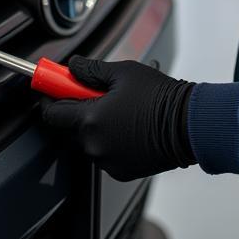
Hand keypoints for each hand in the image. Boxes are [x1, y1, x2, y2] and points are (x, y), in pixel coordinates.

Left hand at [40, 57, 195, 181]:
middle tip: (99, 94)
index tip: (51, 88)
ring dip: (97, 126)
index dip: (49, 97)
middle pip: (72, 127)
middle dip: (80, 110)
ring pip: (90, 141)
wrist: (188, 125)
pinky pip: (107, 154)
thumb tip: (72, 66)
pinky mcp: (122, 172)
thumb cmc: (158, 97)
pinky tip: (130, 126)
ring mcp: (108, 162)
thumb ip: (91, 70)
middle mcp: (95, 146)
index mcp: (90, 120)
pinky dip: (112, 141)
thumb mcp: (122, 72)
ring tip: (122, 110)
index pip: (53, 113)